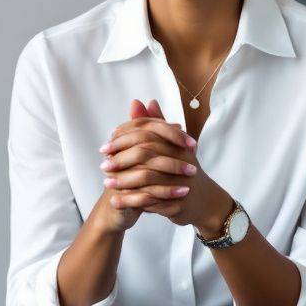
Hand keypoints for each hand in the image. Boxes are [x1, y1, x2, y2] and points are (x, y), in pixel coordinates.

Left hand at [99, 98, 230, 234]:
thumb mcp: (170, 145)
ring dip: (124, 182)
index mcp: (178, 145)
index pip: (147, 136)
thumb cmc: (182, 170)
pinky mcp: (178, 203)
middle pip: (146, 156)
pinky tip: (115, 201)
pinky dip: (131, 202)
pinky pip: (151, 202)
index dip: (124, 141)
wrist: (203, 201)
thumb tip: (137, 102)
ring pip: (147, 179)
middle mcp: (182, 161)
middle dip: (122, 161)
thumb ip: (153, 124)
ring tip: (106, 184)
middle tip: (103, 166)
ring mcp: (181, 183)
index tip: (105, 147)